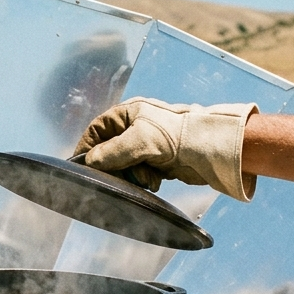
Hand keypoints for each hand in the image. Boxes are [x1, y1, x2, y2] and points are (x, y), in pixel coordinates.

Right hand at [75, 97, 258, 200]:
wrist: (211, 151)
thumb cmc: (176, 137)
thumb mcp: (139, 141)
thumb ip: (111, 152)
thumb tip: (90, 161)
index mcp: (129, 114)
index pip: (97, 129)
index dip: (88, 147)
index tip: (81, 166)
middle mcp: (136, 128)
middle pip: (109, 151)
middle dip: (115, 167)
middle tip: (120, 176)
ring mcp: (147, 145)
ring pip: (124, 166)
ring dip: (133, 175)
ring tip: (148, 177)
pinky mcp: (158, 162)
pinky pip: (139, 174)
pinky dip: (146, 179)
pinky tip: (157, 179)